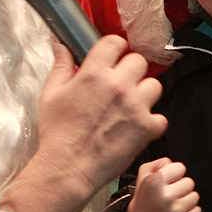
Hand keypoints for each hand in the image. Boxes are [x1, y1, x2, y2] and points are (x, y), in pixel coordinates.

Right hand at [2, 37, 166, 211]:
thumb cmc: (57, 134)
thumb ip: (61, 67)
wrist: (68, 168)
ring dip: (144, 92)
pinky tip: (137, 126)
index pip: (116, 43)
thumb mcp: (51, 95)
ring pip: (154, 85)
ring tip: (131, 104)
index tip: (114, 56)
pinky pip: (160, 117)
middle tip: (122, 82)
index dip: (115, 48)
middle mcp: (118, 86)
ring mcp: (135, 106)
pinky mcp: (146, 128)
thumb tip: (60, 46)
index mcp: (94, 73)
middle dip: (130, 69)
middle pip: (139, 61)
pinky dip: (151, 122)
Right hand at [126, 157, 200, 211]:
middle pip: (190, 182)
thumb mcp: (144, 173)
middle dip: (181, 185)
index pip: (180, 168)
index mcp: (154, 182)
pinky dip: (190, 210)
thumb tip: (172, 163)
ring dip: (186, 198)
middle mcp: (164, 197)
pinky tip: (178, 211)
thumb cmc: (144, 195)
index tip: (168, 179)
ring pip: (195, 196)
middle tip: (171, 192)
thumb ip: (159, 162)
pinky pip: (197, 210)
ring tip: (174, 202)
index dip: (175, 172)